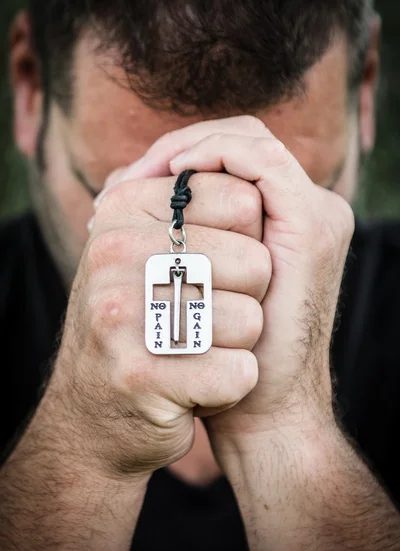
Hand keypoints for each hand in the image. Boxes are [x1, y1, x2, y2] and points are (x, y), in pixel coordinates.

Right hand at [48, 167, 268, 477]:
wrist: (97, 411)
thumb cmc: (142, 320)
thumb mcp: (143, 250)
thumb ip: (182, 199)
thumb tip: (241, 146)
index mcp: (122, 210)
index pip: (241, 196)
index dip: (251, 237)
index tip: (220, 263)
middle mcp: (113, 253)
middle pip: (255, 259)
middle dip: (249, 294)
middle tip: (208, 314)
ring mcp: (121, 317)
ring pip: (251, 320)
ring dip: (239, 343)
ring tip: (198, 349)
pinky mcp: (140, 378)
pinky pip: (240, 373)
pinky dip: (233, 385)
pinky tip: (196, 386)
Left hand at [107, 116, 354, 448]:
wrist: (259, 408)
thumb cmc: (215, 350)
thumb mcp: (190, 283)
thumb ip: (172, 234)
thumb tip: (115, 189)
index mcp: (281, 223)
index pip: (230, 159)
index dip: (175, 159)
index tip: (119, 192)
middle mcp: (304, 211)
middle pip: (241, 143)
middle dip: (177, 150)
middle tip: (124, 183)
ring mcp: (313, 214)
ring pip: (250, 142)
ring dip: (190, 148)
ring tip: (141, 178)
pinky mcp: (310, 224)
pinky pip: (259, 161)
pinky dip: (214, 156)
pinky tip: (173, 175)